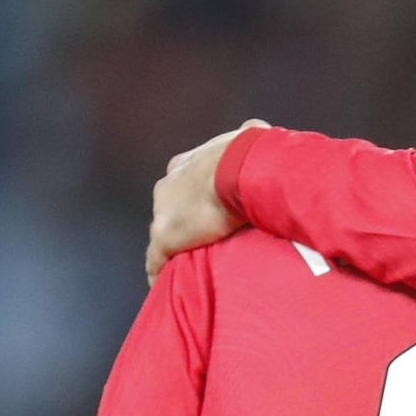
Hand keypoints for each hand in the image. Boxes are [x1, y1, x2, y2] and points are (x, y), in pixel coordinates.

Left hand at [146, 119, 270, 285]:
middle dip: (185, 219)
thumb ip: (248, 138)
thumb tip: (259, 133)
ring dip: (177, 244)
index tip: (209, 209)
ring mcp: (164, 212)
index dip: (196, 196)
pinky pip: (156, 261)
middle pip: (171, 208)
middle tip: (206, 236)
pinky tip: (165, 282)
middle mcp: (168, 185)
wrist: (242, 169)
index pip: (185, 184)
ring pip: (165, 232)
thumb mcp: (250, 137)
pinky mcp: (165, 238)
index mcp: (186, 164)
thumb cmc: (250, 153)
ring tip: (192, 261)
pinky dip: (160, 270)